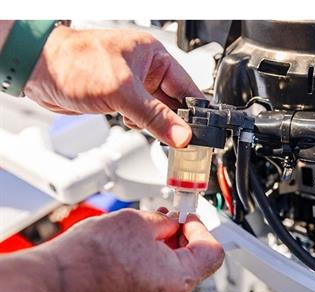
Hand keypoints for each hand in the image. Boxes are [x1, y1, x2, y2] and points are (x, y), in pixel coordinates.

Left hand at [24, 26, 202, 146]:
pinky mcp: (121, 99)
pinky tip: (131, 123)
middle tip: (182, 141)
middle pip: (174, 102)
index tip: (203, 132)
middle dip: (175, 121)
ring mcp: (133, 85)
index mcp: (154, 56)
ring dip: (155, 124)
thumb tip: (181, 134)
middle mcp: (146, 69)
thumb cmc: (75, 62)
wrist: (39, 72)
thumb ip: (155, 116)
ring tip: (147, 127)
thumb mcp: (122, 91)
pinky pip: (142, 117)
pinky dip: (140, 125)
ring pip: (157, 112)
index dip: (196, 111)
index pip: (186, 86)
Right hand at [39, 208, 223, 291]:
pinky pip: (154, 282)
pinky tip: (129, 250)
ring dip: (163, 249)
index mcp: (178, 279)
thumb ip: (165, 221)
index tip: (187, 218)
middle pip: (192, 262)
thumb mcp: (137, 221)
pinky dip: (149, 264)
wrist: (54, 287)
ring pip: (172, 272)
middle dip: (180, 236)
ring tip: (140, 233)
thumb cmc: (88, 259)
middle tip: (165, 219)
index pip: (212, 251)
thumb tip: (172, 222)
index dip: (201, 228)